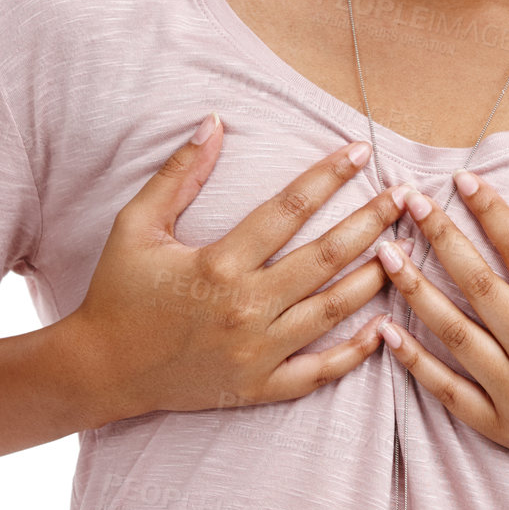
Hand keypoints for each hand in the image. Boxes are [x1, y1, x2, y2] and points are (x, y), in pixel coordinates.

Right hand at [63, 113, 411, 421]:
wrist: (100, 370)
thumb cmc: (118, 291)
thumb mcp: (137, 224)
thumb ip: (178, 174)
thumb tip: (213, 122)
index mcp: (218, 264)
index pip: (289, 208)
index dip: (328, 175)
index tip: (360, 151)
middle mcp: (245, 308)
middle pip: (325, 258)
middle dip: (370, 222)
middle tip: (406, 197)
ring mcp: (256, 352)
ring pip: (332, 312)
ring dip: (374, 279)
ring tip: (407, 249)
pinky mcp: (258, 387)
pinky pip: (318, 371)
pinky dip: (355, 353)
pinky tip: (384, 328)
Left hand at [374, 168, 508, 503]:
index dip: (492, 212)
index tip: (464, 178)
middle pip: (480, 287)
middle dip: (442, 238)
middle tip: (410, 200)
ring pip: (456, 335)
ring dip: (416, 292)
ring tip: (385, 253)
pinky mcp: (501, 425)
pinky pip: (449, 391)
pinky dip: (415, 362)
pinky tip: (386, 329)